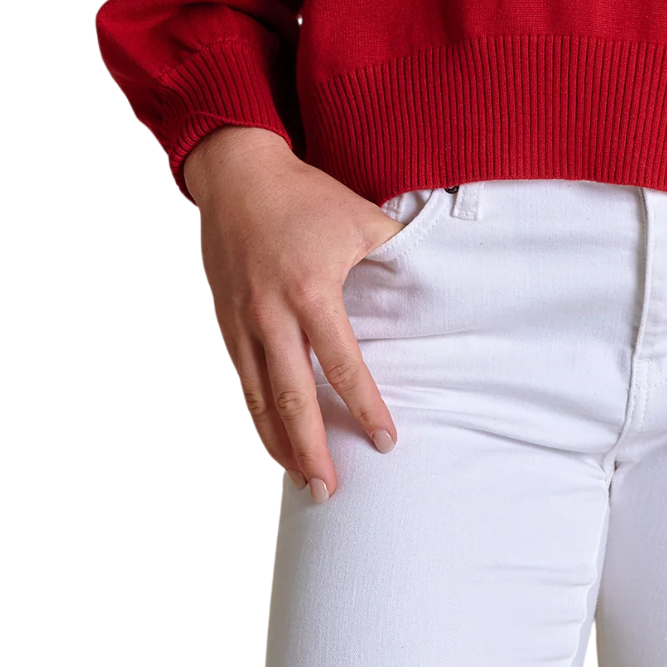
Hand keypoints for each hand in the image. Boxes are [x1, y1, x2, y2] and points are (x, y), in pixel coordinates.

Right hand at [181, 124, 407, 501]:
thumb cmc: (305, 196)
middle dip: (314, 450)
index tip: (387, 441)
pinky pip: (243, 383)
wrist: (237, 174)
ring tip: (305, 482)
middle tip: (333, 492)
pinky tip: (275, 441)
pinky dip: (259, 418)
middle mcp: (271, 315)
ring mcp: (243, 323)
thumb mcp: (361, 218)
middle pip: (294, 399)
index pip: (344, 364)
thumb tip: (441, 277)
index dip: (366, 407)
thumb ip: (399, 252)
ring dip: (282, 446)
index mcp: (311, 291)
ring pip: (261, 401)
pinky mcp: (225, 324)